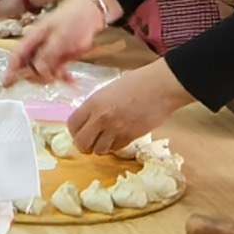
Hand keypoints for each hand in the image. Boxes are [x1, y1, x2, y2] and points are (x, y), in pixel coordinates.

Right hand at [5, 0, 106, 83]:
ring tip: (65, 78)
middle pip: (29, 67)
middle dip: (36, 76)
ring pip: (45, 72)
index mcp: (33, 37)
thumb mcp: (59, 37)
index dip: (11, 70)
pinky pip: (59, 71)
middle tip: (49, 79)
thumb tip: (38, 72)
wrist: (91, 10)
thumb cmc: (73, 18)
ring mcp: (51, 52)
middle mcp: (40, 47)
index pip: (17, 55)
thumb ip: (47, 55)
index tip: (8, 84)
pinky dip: (65, 78)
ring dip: (53, 78)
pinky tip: (73, 82)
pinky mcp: (63, 57)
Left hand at [62, 60, 185, 155]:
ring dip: (100, 147)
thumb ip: (97, 105)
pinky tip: (119, 137)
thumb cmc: (137, 82)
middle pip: (82, 143)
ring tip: (106, 140)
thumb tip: (90, 119)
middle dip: (84, 145)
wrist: (160, 87)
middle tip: (91, 142)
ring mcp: (116, 129)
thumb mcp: (109, 90)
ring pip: (99, 150)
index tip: (80, 131)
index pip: (72, 125)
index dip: (75, 131)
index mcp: (94, 103)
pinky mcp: (130, 137)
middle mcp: (101, 118)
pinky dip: (115, 146)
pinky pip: (116, 149)